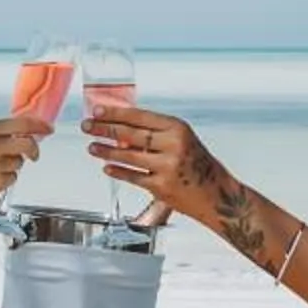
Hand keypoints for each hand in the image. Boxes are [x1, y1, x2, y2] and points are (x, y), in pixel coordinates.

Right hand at [0, 117, 48, 212]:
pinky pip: (11, 179)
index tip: (48, 129)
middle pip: (28, 145)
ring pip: (18, 164)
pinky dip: (4, 179)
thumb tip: (23, 133)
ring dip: (11, 165)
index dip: (39, 126)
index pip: (22, 124)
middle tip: (33, 154)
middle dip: (34, 150)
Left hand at [82, 104, 225, 224]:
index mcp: (178, 128)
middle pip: (130, 134)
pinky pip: (133, 177)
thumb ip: (157, 135)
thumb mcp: (184, 141)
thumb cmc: (200, 167)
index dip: (115, 113)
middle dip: (104, 129)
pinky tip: (107, 168)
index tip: (98, 111)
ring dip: (106, 151)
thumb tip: (123, 128)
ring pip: (128, 156)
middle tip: (88, 126)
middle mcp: (174, 145)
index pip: (139, 116)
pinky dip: (118, 172)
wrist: (219, 196)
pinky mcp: (162, 187)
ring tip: (92, 147)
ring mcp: (167, 166)